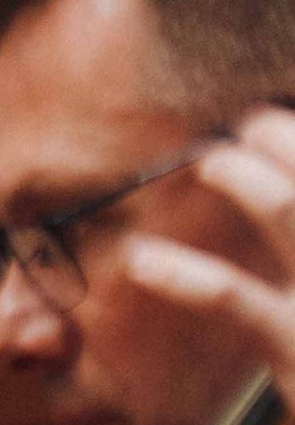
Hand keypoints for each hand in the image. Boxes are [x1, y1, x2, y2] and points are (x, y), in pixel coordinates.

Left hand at [120, 107, 294, 408]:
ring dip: (246, 176)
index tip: (275, 125)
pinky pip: (234, 299)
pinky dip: (185, 276)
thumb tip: (278, 229)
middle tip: (245, 125)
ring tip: (209, 161)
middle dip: (284, 138)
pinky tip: (143, 262)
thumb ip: (290, 259)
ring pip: (288, 210)